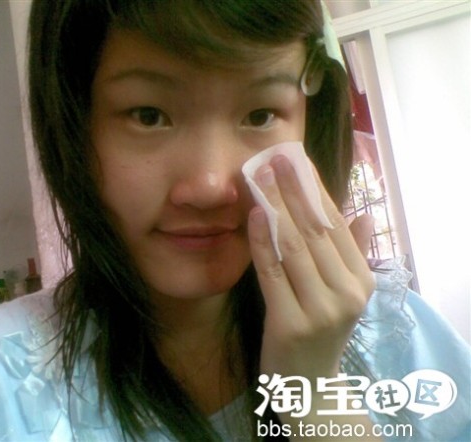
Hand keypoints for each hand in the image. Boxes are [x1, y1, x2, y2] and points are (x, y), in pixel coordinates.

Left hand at [248, 155, 375, 380]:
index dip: (315, 190)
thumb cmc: (321, 331)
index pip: (337, 226)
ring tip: (260, 177)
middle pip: (316, 230)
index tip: (296, 161)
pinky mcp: (290, 323)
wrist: (309, 386)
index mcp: (361, 280)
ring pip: (295, 247)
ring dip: (276, 207)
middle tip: (274, 158)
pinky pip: (273, 272)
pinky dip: (262, 241)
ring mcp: (321, 309)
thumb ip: (353, 254)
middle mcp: (347, 292)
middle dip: (293, 190)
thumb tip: (365, 215)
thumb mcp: (343, 294)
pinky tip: (255, 215)